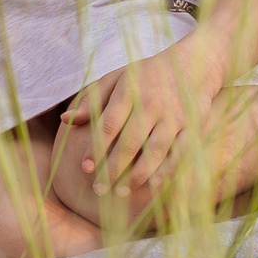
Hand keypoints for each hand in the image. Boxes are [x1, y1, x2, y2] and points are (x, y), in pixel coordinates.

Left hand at [62, 42, 221, 195]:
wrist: (193, 65)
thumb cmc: (145, 75)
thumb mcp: (116, 79)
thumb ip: (91, 99)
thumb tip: (65, 119)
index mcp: (129, 90)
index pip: (109, 124)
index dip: (95, 149)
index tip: (85, 168)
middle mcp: (152, 104)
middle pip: (129, 143)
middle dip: (113, 170)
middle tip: (99, 189)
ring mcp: (174, 116)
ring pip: (154, 152)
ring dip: (137, 176)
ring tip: (121, 192)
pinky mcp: (192, 127)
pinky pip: (179, 154)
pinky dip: (166, 172)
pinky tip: (152, 185)